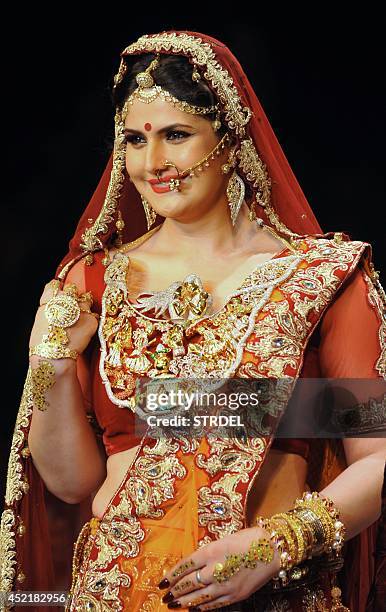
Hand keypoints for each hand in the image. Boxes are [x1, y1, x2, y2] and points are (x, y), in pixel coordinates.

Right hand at [29, 279, 98, 355]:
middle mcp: (67, 299)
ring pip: (86, 299)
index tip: (60, 293)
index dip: (58, 289)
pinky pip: (94, 315)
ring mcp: (81, 308)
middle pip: (72, 289)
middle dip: (72, 296)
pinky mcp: (92, 319)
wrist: (54, 356)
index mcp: (50, 298)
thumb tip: (57, 306)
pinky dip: (90, 320)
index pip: (56, 284)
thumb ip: (50, 308)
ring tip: (80, 318)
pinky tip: (84, 329)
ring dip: (84, 306)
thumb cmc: (42, 341)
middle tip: (71, 308)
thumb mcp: (40, 319)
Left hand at [158, 526, 280, 609]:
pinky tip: (194, 608)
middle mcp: (215, 569)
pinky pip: (214, 604)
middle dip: (174, 591)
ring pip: (198, 597)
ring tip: (173, 604)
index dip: (171, 575)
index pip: (184, 566)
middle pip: (188, 583)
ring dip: (184, 602)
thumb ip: (207, 554)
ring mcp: (225, 585)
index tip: (162, 581)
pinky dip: (201, 607)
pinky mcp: (235, 595)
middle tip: (164, 596)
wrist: (272, 549)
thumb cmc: (248, 539)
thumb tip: (192, 566)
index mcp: (211, 551)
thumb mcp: (223, 540)